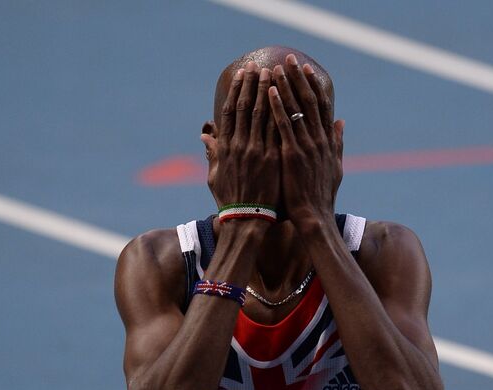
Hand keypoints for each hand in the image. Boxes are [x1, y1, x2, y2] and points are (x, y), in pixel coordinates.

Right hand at [201, 61, 280, 214]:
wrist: (246, 220)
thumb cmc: (230, 201)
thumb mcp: (215, 176)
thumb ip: (212, 153)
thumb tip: (205, 136)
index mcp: (225, 147)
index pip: (230, 111)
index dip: (237, 90)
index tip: (242, 74)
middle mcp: (239, 145)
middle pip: (245, 107)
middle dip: (252, 84)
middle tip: (258, 65)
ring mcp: (256, 151)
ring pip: (262, 113)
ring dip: (268, 91)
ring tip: (274, 73)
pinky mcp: (272, 158)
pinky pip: (277, 129)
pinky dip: (281, 111)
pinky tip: (286, 97)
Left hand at [269, 54, 343, 229]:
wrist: (314, 217)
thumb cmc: (321, 197)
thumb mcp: (335, 167)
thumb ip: (337, 143)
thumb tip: (342, 122)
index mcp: (327, 142)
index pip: (321, 106)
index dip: (313, 85)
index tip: (305, 68)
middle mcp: (318, 140)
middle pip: (309, 101)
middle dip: (298, 78)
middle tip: (289, 58)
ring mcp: (306, 146)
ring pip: (296, 109)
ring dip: (285, 86)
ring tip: (276, 68)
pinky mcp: (292, 155)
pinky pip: (283, 125)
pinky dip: (277, 107)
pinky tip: (269, 92)